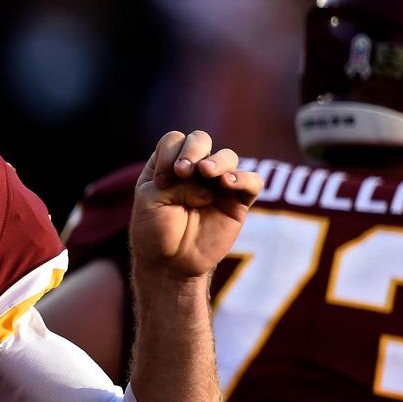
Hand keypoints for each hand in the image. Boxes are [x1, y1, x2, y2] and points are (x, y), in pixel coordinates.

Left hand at [129, 130, 262, 279]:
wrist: (169, 263)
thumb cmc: (155, 230)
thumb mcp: (150, 201)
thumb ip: (175, 183)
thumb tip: (209, 185)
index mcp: (169, 164)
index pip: (174, 140)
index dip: (169, 155)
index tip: (161, 182)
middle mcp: (194, 169)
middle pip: (201, 139)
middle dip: (193, 149)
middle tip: (183, 171)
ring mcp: (217, 184)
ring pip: (228, 156)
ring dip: (217, 161)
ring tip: (206, 173)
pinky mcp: (237, 202)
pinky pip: (252, 182)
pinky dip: (243, 178)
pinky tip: (227, 184)